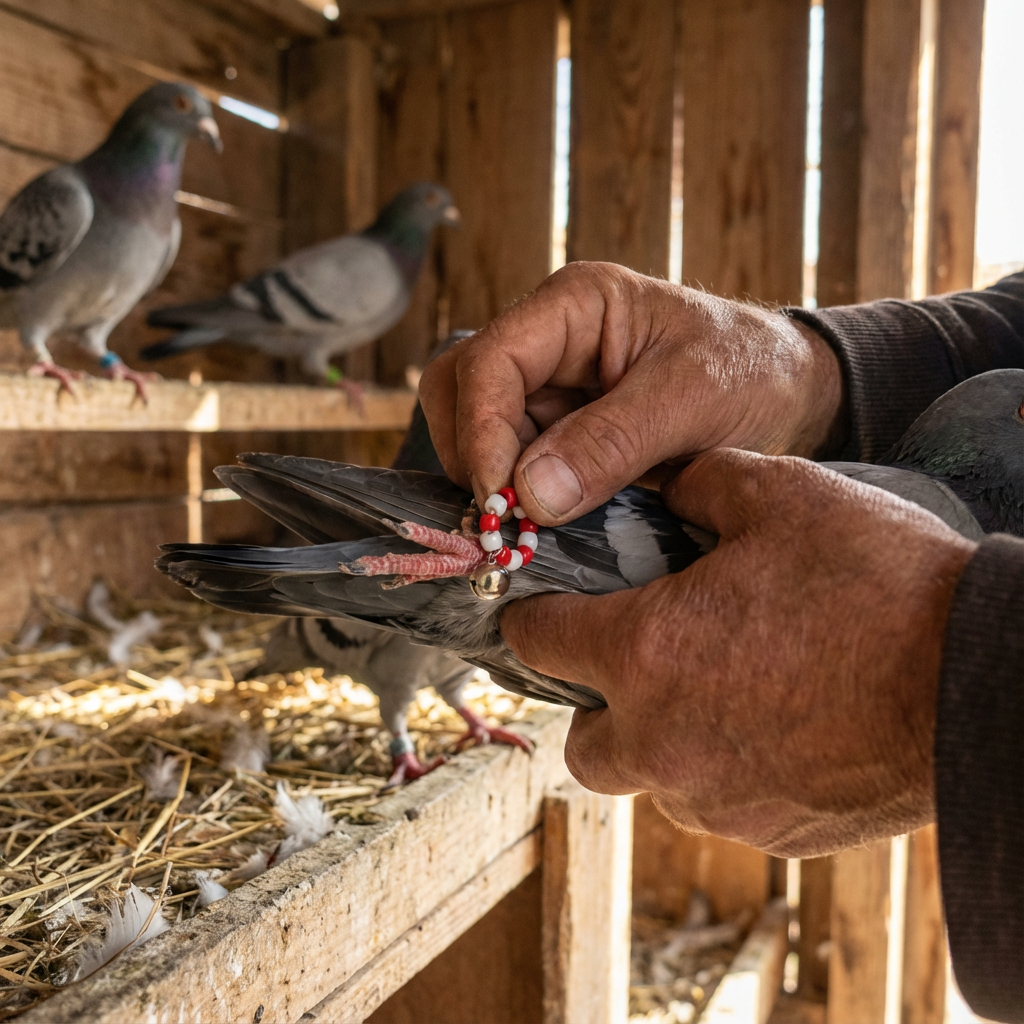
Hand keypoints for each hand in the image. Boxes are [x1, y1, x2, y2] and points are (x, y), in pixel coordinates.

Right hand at [420, 261, 844, 524]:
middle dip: (471, 454)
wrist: (792, 395)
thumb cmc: (753, 373)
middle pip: (461, 389)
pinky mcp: (558, 427)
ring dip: (486, 479)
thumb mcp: (693, 400)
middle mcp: (548, 339)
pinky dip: (510, 493)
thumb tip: (530, 495)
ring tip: (522, 526)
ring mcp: (549, 384)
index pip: (490, 359)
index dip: (480, 430)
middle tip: (504, 518)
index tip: (500, 496)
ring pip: (473, 428)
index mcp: (575, 305)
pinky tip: (535, 524)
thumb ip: (612, 443)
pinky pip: (508, 459)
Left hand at [499, 450, 976, 856]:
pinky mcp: (767, 831)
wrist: (978, 685)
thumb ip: (699, 485)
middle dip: (592, 703)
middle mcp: (661, 739)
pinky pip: (714, 803)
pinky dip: (719, 769)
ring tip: (715, 690)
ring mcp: (714, 797)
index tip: (540, 611)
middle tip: (636, 662)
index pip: (539, 641)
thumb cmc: (878, 585)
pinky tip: (770, 725)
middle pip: (579, 741)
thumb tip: (666, 488)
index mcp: (644, 652)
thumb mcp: (781, 497)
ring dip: (658, 739)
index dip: (532, 618)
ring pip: (647, 778)